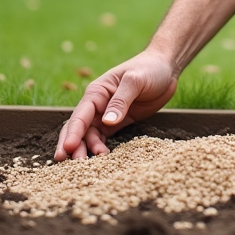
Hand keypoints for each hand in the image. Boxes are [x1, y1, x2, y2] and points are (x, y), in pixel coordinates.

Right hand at [54, 51, 177, 160]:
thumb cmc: (149, 68)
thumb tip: (107, 121)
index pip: (80, 114)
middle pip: (79, 127)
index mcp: (97, 91)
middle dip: (72, 144)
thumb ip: (121, 100)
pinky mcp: (118, 122)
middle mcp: (97, 104)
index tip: (68, 148)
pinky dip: (99, 148)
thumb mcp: (135, 81)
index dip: (73, 132)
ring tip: (87, 166)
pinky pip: (103, 137)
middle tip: (70, 163)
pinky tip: (102, 159)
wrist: (166, 68)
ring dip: (86, 149)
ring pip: (89, 135)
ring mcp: (107, 114)